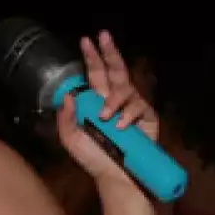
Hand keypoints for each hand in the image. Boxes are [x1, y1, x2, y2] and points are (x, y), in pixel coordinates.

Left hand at [57, 31, 157, 188]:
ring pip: (126, 88)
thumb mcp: (72, 140)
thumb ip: (66, 118)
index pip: (95, 74)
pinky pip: (140, 106)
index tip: (86, 40)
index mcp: (98, 101)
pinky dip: (128, 114)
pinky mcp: (148, 118)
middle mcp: (116, 100)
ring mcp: (133, 108)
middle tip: (104, 37)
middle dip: (110, 52)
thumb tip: (67, 95)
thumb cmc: (94, 159)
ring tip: (105, 116)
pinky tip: (120, 126)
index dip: (92, 57)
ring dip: (114, 99)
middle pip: (115, 70)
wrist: (117, 178)